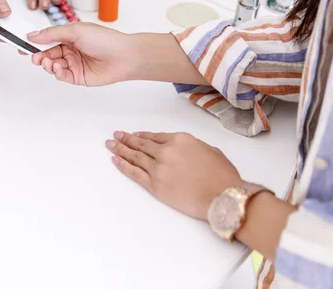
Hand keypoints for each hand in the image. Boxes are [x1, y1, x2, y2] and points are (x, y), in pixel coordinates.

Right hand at [27, 23, 140, 86]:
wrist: (124, 57)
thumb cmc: (104, 39)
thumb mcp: (75, 30)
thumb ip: (52, 33)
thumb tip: (33, 35)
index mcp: (69, 36)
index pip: (47, 39)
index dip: (35, 42)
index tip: (22, 44)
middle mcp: (70, 50)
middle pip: (47, 53)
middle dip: (39, 55)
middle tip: (33, 56)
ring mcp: (73, 64)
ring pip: (53, 65)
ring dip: (47, 64)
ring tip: (48, 62)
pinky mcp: (77, 77)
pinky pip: (62, 76)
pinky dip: (57, 72)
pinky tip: (58, 68)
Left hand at [106, 131, 242, 220]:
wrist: (222, 196)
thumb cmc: (222, 175)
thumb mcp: (210, 150)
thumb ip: (192, 146)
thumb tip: (183, 150)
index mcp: (180, 139)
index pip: (156, 136)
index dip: (143, 136)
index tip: (135, 135)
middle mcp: (166, 151)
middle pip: (142, 144)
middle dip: (127, 139)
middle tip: (116, 135)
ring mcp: (158, 168)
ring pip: (135, 156)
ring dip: (120, 149)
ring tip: (110, 144)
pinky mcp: (155, 185)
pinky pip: (134, 173)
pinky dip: (123, 165)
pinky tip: (115, 160)